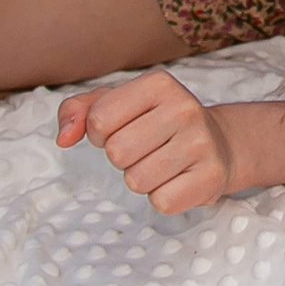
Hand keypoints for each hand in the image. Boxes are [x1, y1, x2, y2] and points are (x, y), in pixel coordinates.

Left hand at [56, 70, 236, 213]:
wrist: (221, 144)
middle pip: (117, 152)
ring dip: (141, 179)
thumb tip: (64, 138)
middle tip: (145, 149)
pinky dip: (162, 197)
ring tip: (162, 164)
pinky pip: (161, 202)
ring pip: (136, 180)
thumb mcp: (118, 104)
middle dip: (122, 157)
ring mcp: (201, 143)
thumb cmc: (157, 123)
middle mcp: (184, 108)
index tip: (123, 128)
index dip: (100, 132)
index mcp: (158, 83)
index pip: (98, 118)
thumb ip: (78, 111)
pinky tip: (178, 179)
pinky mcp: (211, 176)